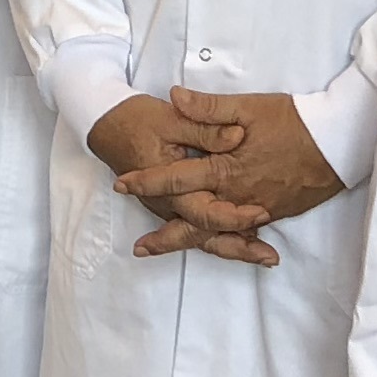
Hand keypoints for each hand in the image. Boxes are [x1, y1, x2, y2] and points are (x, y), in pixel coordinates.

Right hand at [85, 92, 277, 262]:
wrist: (106, 124)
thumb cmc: (137, 120)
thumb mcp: (171, 118)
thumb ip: (206, 128)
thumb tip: (237, 135)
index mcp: (168, 187)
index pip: (204, 211)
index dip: (234, 215)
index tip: (262, 212)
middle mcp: (169, 204)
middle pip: (206, 235)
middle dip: (239, 247)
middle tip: (270, 257)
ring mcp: (170, 207)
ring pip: (203, 236)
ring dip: (234, 247)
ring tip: (266, 258)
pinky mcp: (173, 203)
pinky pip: (198, 227)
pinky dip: (222, 236)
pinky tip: (247, 239)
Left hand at [110, 90, 346, 266]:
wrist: (340, 141)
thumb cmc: (294, 121)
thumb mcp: (249, 106)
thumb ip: (209, 107)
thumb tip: (174, 96)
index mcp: (227, 168)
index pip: (178, 178)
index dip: (149, 181)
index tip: (123, 184)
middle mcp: (239, 195)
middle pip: (194, 220)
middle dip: (165, 234)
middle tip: (139, 247)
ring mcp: (258, 207)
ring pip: (218, 231)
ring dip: (191, 240)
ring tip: (166, 249)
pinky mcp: (275, 212)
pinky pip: (242, 232)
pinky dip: (225, 241)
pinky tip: (213, 243)